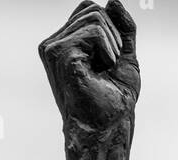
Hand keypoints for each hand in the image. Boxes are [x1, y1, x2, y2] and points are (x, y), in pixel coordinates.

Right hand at [39, 1, 139, 159]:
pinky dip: (108, 50)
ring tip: (105, 71)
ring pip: (95, 17)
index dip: (111, 29)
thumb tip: (113, 0)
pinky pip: (94, 30)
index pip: (89, 9)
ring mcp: (53, 48)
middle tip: (110, 67)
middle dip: (114, 36)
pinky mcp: (59, 53)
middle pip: (92, 9)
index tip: (111, 61)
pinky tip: (102, 71)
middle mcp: (53, 43)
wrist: (109, 129)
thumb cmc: (115, 101)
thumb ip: (122, 27)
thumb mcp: (125, 56)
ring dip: (112, 46)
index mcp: (64, 43)